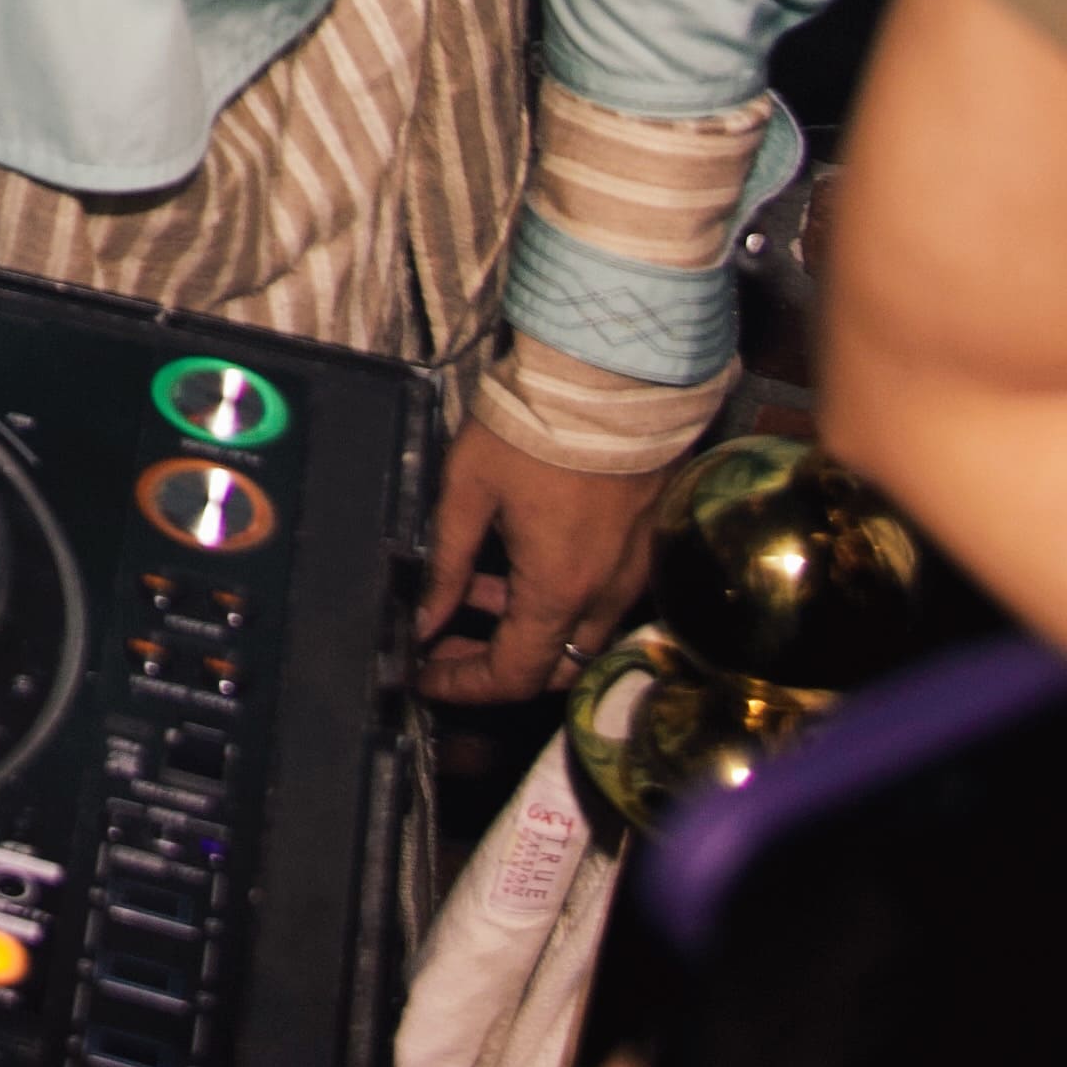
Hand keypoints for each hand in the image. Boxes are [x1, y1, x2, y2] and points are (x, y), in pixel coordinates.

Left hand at [412, 420, 660, 707]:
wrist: (611, 380)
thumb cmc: (532, 430)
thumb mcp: (467, 491)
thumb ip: (445, 564)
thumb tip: (423, 620)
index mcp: (557, 590)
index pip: (514, 675)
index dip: (465, 686)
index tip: (426, 678)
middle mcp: (604, 596)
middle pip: (554, 666)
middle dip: (497, 665)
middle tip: (447, 644)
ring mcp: (632, 572)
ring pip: (579, 632)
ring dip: (526, 626)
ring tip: (470, 592)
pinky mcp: (643, 545)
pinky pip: (599, 598)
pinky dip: (557, 598)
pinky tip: (517, 559)